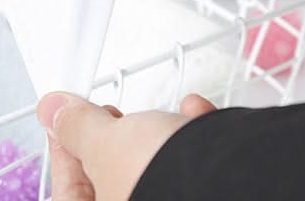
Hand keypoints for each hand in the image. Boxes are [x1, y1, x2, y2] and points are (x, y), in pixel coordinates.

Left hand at [37, 92, 215, 199]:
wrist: (252, 182)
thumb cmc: (168, 179)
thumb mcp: (106, 144)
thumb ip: (75, 126)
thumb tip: (52, 111)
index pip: (69, 193)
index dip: (65, 151)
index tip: (65, 120)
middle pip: (114, 179)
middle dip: (115, 142)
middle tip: (109, 117)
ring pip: (156, 172)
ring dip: (160, 135)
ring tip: (163, 116)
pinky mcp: (213, 192)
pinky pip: (193, 170)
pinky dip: (194, 139)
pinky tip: (195, 116)